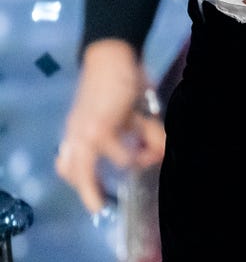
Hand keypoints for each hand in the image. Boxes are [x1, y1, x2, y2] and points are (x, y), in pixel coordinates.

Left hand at [55, 40, 165, 214]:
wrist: (111, 57)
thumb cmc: (121, 84)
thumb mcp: (134, 116)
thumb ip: (147, 136)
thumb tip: (161, 154)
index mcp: (78, 132)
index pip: (67, 164)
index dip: (80, 182)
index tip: (99, 197)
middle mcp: (75, 135)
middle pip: (71, 171)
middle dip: (89, 191)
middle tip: (104, 204)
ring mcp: (84, 133)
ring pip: (87, 170)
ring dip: (120, 168)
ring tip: (143, 159)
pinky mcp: (99, 128)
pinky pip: (119, 156)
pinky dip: (133, 157)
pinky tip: (146, 149)